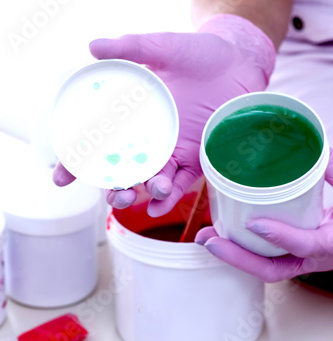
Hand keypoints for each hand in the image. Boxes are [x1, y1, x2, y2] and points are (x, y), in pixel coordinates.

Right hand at [53, 14, 274, 216]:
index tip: (62, 178)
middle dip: (112, 189)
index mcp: (134, 118)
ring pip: (151, 181)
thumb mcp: (162, 48)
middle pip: (123, 172)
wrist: (239, 60)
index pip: (99, 145)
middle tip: (111, 193)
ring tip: (135, 196)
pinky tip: (157, 206)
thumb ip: (131, 48)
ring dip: (140, 193)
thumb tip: (93, 47)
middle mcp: (150, 139)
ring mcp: (174, 150)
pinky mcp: (198, 157)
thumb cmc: (199, 54)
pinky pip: (182, 182)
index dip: (78, 163)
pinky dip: (170, 196)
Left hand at [195, 150, 332, 282]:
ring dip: (233, 254)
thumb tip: (320, 154)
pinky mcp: (291, 254)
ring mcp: (300, 260)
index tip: (255, 223)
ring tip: (207, 236)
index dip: (282, 236)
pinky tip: (223, 232)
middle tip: (209, 240)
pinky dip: (242, 247)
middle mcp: (314, 259)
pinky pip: (264, 256)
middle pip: (272, 269)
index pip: (307, 245)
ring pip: (263, 266)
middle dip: (237, 257)